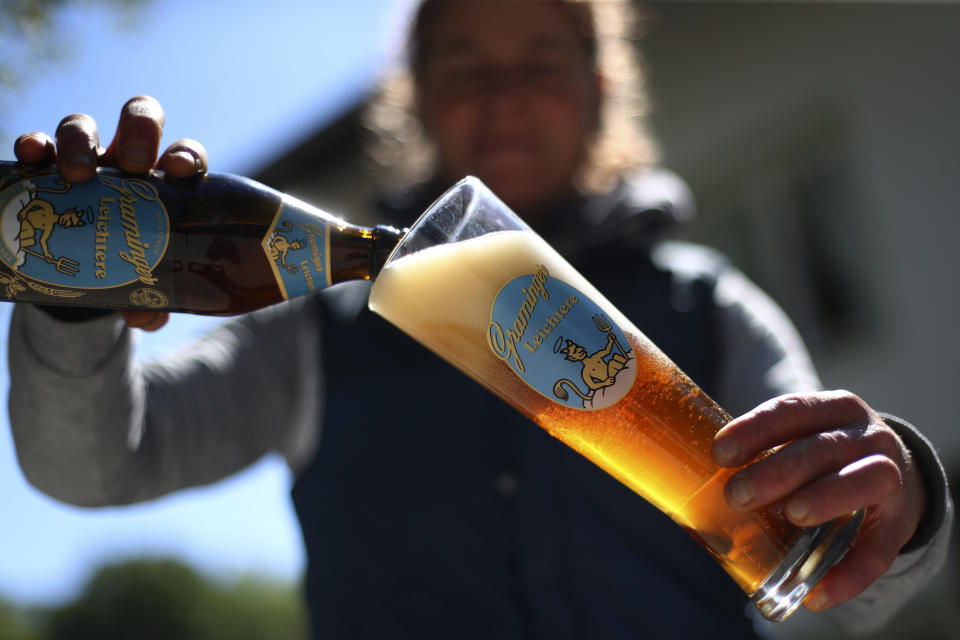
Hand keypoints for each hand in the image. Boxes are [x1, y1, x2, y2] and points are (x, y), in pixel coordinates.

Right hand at [13, 95, 209, 331]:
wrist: (86, 273)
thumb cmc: (129, 268)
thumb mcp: (146, 285)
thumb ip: (154, 302)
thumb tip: (144, 317)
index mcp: (166, 184)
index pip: (184, 155)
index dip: (185, 155)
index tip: (178, 171)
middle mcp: (128, 163)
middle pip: (139, 119)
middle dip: (138, 131)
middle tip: (132, 165)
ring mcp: (87, 160)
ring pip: (84, 126)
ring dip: (80, 139)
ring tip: (75, 172)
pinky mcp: (47, 170)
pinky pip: (39, 146)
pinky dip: (35, 146)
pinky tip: (31, 157)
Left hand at [711, 390, 926, 611]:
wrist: (895, 478)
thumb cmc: (825, 457)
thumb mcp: (802, 439)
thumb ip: (761, 455)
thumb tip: (692, 486)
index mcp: (833, 409)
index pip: (793, 409)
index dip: (756, 428)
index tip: (720, 451)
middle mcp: (865, 436)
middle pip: (822, 448)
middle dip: (778, 470)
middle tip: (737, 494)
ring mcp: (889, 476)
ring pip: (865, 480)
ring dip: (825, 497)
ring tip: (792, 515)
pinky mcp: (898, 524)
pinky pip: (878, 551)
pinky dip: (848, 573)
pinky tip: (818, 593)